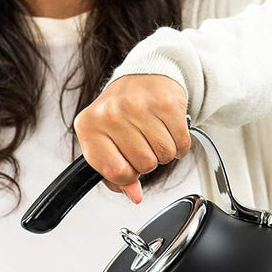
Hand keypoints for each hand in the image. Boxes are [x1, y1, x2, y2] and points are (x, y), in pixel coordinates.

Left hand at [74, 74, 188, 203]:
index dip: (127, 175)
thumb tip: (135, 195)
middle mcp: (112, 113)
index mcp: (89, 126)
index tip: (128, 164)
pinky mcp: (166, 103)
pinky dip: (180, 142)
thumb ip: (116, 175)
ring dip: (164, 151)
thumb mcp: (106, 143)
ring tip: (154, 133)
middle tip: (143, 141)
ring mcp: (139, 106)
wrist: (143, 76)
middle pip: (144, 165)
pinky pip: (182, 143)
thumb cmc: (121, 112)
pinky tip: (168, 128)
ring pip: (164, 155)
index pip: (114, 172)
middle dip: (147, 160)